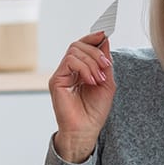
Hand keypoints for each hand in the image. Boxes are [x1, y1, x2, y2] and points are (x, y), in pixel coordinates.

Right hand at [48, 31, 115, 162]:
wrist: (86, 130)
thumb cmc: (95, 111)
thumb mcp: (107, 82)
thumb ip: (105, 62)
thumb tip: (105, 40)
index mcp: (80, 69)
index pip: (83, 46)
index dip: (93, 38)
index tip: (105, 34)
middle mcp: (68, 70)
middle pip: (78, 45)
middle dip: (96, 52)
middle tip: (105, 66)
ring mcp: (61, 74)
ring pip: (74, 51)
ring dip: (91, 62)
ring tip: (99, 78)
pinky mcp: (56, 80)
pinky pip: (69, 62)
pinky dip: (84, 68)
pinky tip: (91, 80)